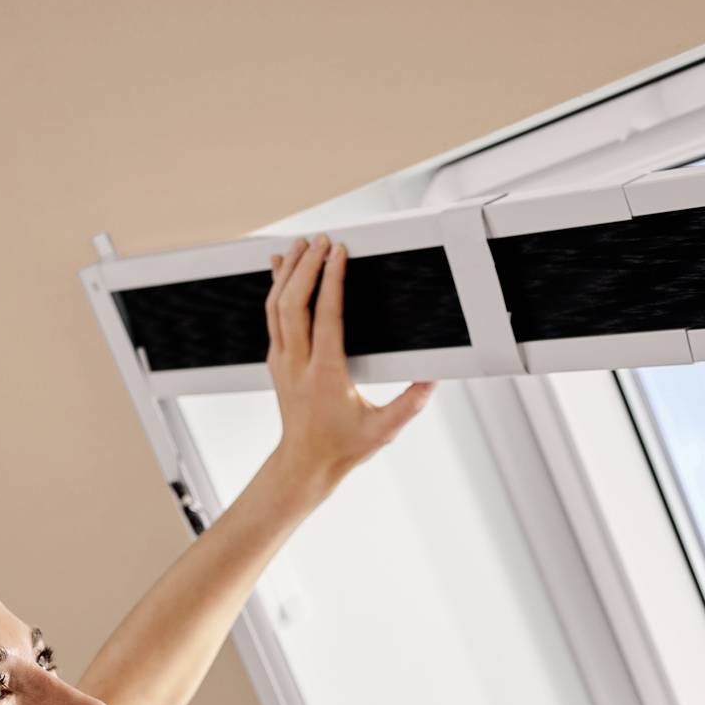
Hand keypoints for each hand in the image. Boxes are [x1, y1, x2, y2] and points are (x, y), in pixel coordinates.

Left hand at [260, 233, 435, 496]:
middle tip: (322, 241)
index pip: (325, 316)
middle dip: (307, 267)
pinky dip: (276, 287)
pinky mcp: (277, 361)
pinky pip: (271, 316)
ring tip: (301, 245)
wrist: (305, 464)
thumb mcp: (383, 430)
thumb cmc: (343, 447)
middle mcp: (297, 364)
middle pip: (293, 304)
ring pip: (276, 306)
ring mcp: (282, 361)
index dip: (331, 281)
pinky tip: (280, 269)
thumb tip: (434, 379)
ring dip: (288, 272)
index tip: (339, 254)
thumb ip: (410, 404)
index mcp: (325, 375)